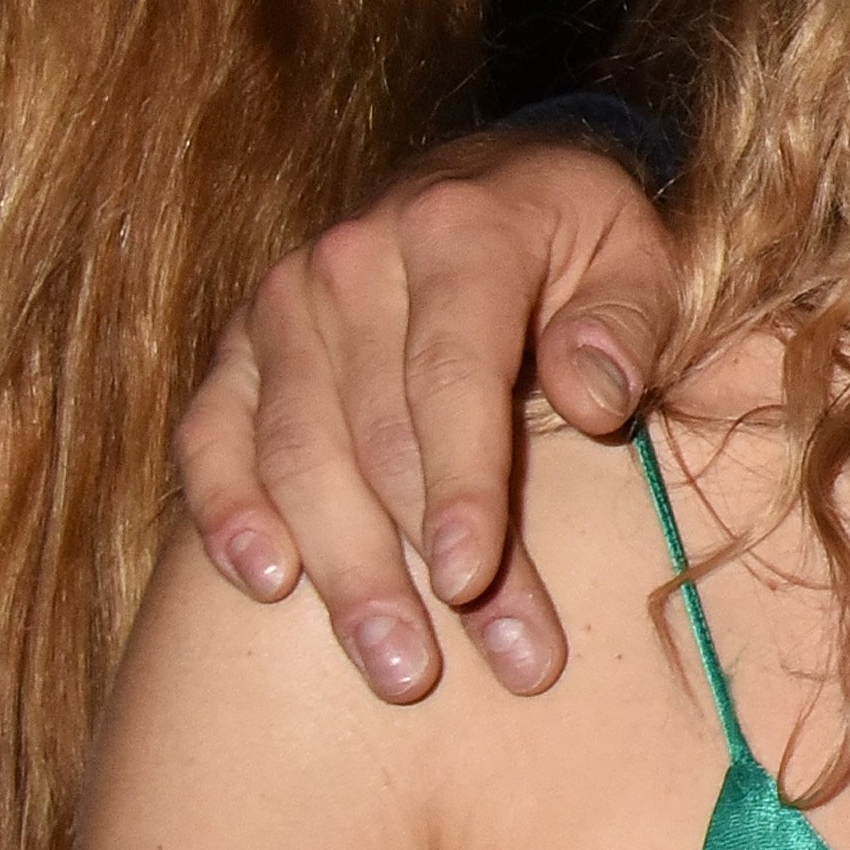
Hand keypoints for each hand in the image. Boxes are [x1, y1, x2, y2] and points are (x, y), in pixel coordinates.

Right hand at [172, 134, 679, 702]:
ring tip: (396, 668)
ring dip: (342, 571)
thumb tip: (595, 404)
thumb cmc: (582, 241)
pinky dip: (228, 511)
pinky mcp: (238, 347)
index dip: (462, 486)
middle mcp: (353, 262)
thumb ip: (624, 325)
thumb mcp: (638, 255)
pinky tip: (265, 585)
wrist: (491, 181)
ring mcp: (283, 304)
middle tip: (467, 665)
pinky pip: (211, 436)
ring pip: (296, 455)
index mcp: (459, 231)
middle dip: (418, 562)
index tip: (473, 580)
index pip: (452, 376)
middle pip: (376, 437)